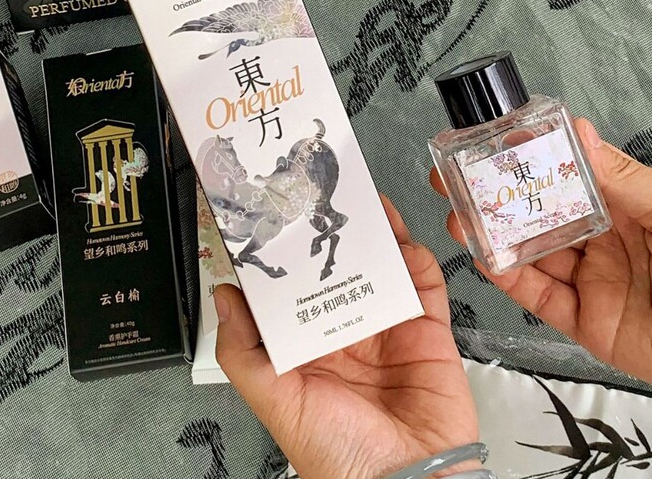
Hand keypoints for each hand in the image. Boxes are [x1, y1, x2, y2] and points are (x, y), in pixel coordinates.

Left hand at [214, 197, 479, 478]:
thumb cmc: (337, 452)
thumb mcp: (277, 402)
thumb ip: (245, 352)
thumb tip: (223, 296)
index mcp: (310, 346)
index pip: (295, 291)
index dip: (287, 257)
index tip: (276, 220)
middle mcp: (348, 331)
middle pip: (340, 270)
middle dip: (333, 235)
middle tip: (322, 199)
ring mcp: (390, 325)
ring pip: (381, 266)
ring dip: (374, 233)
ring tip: (361, 202)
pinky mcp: (428, 326)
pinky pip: (423, 281)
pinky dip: (414, 253)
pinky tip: (400, 234)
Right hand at [432, 118, 651, 401]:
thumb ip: (621, 175)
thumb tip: (578, 130)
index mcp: (626, 207)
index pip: (564, 178)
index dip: (529, 162)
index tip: (493, 143)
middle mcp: (604, 242)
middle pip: (538, 217)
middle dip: (498, 198)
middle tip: (459, 179)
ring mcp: (594, 282)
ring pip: (531, 255)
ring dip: (494, 235)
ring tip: (461, 215)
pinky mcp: (589, 322)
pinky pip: (540, 298)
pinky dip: (510, 279)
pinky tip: (487, 257)